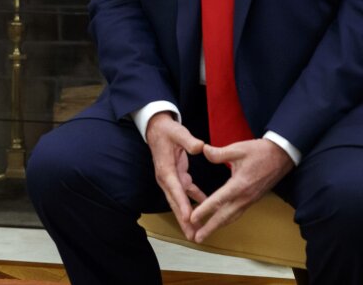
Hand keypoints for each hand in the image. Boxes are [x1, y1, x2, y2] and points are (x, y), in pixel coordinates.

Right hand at [146, 113, 207, 240]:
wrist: (156, 127)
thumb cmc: (167, 130)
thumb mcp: (178, 132)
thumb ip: (189, 140)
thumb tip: (200, 147)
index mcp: (166, 170)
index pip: (175, 190)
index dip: (183, 205)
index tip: (190, 219)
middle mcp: (166, 178)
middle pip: (175, 203)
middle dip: (183, 220)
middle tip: (192, 236)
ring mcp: (170, 178)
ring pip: (179, 201)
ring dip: (187, 216)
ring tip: (196, 231)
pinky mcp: (176, 175)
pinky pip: (186, 191)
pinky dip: (195, 199)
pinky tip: (205, 206)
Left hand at [189, 138, 293, 243]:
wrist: (282, 156)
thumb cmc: (261, 152)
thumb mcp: (238, 149)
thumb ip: (219, 153)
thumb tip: (203, 151)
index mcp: (240, 184)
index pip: (219, 200)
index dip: (205, 210)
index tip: (193, 218)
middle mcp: (245, 196)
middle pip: (225, 216)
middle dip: (210, 228)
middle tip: (197, 238)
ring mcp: (250, 200)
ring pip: (232, 217)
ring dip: (218, 226)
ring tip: (205, 234)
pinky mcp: (252, 199)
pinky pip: (237, 213)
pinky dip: (227, 219)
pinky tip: (220, 222)